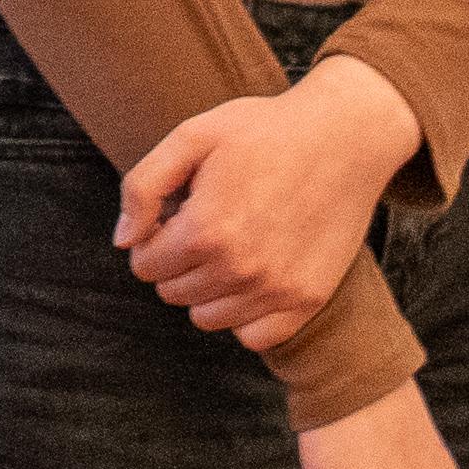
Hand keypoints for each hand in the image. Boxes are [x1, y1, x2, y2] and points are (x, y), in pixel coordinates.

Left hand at [119, 53, 421, 352]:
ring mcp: (276, 289)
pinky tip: (253, 275)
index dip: (152, 237)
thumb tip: (123, 241)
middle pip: (174, 293)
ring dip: (207, 288)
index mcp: (205, 229)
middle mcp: (240, 269)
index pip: (145, 265)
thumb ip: (143, 187)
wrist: (345, 136)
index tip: (175, 215)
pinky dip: (245, 315)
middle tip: (205, 224)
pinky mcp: (307, 300)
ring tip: (229, 245)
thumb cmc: (264, 130)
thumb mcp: (192, 137)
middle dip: (177, 261)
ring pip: (208, 317)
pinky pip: (254, 338)